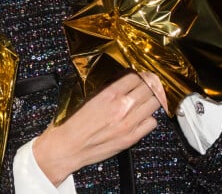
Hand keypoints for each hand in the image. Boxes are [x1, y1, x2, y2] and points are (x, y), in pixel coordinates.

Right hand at [33, 71, 161, 185]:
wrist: (66, 148)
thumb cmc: (72, 122)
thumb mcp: (88, 95)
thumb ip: (108, 86)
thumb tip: (122, 78)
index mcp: (110, 94)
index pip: (137, 76)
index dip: (141, 73)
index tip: (142, 73)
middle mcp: (122, 107)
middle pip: (149, 87)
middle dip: (151, 83)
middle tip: (150, 83)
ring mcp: (129, 123)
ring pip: (155, 103)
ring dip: (153, 98)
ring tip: (148, 97)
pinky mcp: (131, 138)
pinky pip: (152, 123)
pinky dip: (150, 118)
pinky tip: (143, 116)